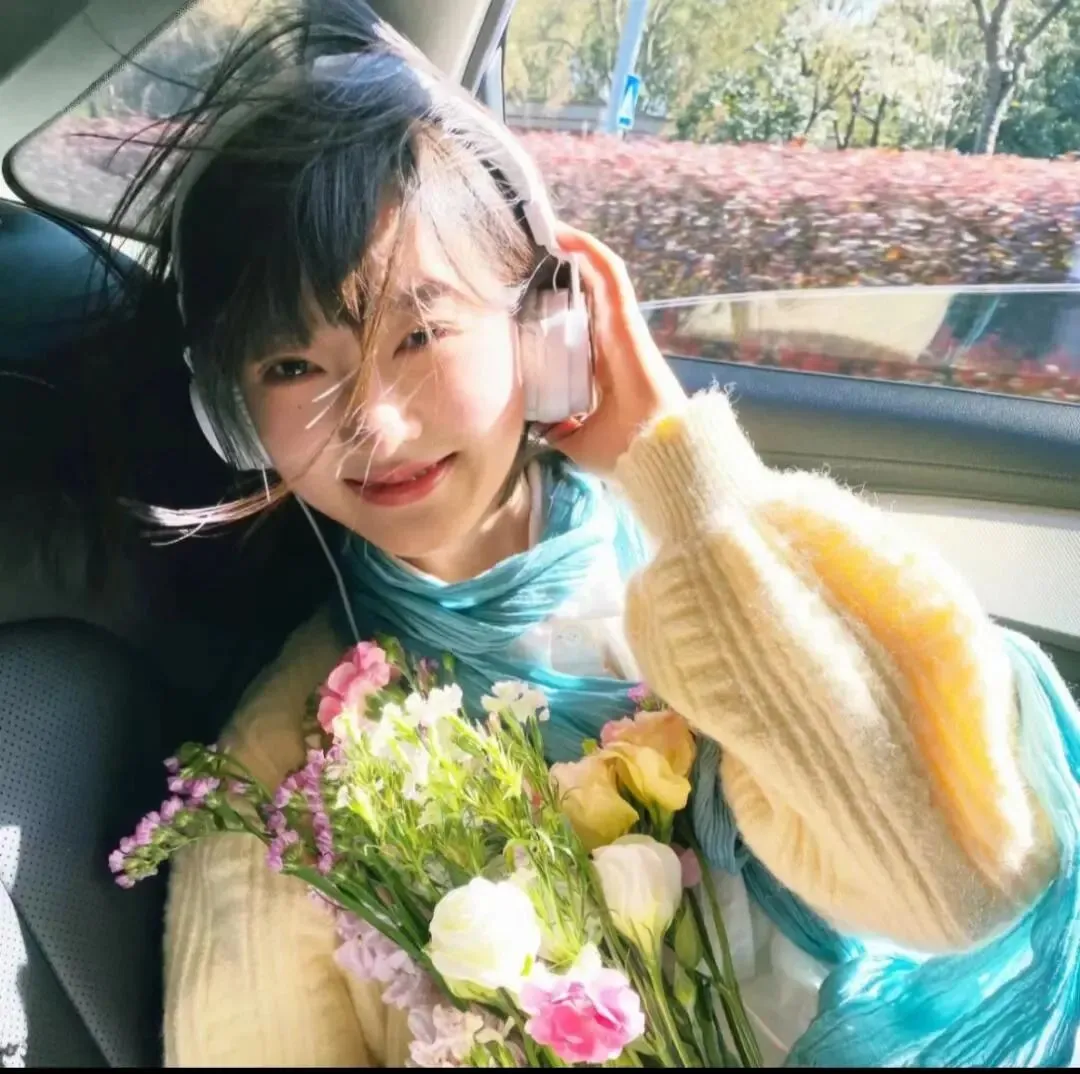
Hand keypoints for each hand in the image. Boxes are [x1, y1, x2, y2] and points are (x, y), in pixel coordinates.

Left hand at [542, 224, 686, 475]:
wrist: (655, 454)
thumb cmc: (624, 450)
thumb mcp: (577, 439)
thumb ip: (558, 427)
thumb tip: (537, 425)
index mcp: (602, 365)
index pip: (577, 323)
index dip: (557, 300)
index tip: (527, 286)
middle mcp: (611, 340)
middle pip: (586, 290)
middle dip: (562, 266)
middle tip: (530, 244)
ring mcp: (620, 326)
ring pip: (598, 274)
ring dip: (574, 248)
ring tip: (544, 226)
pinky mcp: (626, 319)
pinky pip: (609, 274)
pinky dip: (588, 251)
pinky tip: (563, 232)